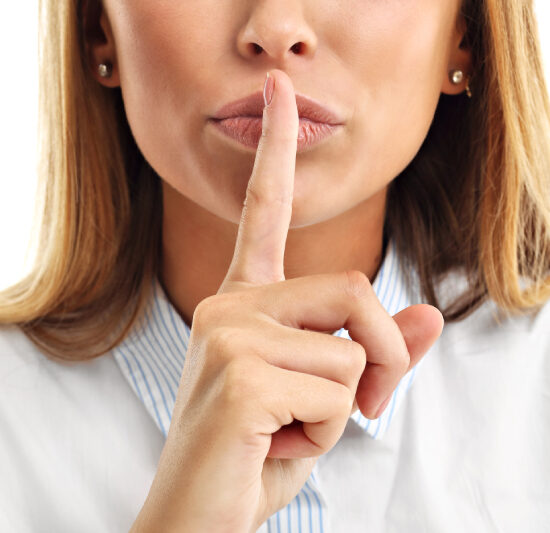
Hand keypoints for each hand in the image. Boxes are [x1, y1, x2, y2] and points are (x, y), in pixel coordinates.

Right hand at [131, 69, 443, 532]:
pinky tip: (277, 443)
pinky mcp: (240, 372)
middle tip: (363, 408)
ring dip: (347, 406)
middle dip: (384, 356)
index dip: (275, 149)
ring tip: (295, 429)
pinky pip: (338, 391)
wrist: (199, 513)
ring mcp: (229, 333)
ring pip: (353, 348)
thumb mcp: (329, 396)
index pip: (264, 209)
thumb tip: (427, 315)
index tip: (277, 88)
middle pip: (355, 288)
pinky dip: (329, 432)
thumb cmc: (259, 449)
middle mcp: (231, 303)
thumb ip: (376, 350)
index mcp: (245, 300)